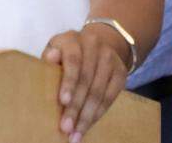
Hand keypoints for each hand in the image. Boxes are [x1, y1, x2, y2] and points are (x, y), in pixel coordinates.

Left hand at [42, 24, 130, 141]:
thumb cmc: (66, 53)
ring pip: (99, 92)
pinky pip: (110, 97)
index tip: (63, 101)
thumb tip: (51, 57)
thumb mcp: (55, 51)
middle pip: (86, 80)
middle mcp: (94, 45)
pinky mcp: (121, 72)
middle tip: (66, 128)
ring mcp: (110, 58)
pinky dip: (98, 114)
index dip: (69, 81)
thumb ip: (50, 58)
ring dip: (87, 116)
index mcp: (73, 39)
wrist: (98, 43)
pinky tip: (88, 125)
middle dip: (76, 107)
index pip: (73, 60)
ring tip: (76, 133)